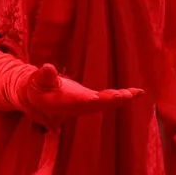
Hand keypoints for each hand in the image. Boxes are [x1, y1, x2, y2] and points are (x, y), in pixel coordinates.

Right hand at [20, 63, 144, 123]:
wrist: (41, 100)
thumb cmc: (37, 88)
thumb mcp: (37, 81)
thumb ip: (44, 76)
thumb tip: (47, 67)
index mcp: (63, 102)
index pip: (76, 102)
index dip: (86, 100)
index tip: (95, 98)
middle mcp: (79, 107)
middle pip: (97, 105)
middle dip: (111, 100)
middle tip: (125, 95)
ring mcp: (88, 106)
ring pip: (107, 104)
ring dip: (122, 99)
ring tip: (136, 93)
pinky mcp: (94, 102)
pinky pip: (111, 101)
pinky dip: (124, 96)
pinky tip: (138, 92)